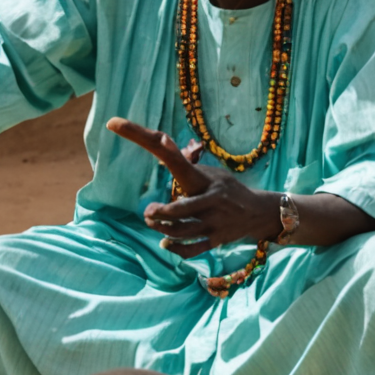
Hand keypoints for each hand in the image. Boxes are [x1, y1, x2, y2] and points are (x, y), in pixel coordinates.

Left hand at [107, 117, 279, 256]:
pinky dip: (176, 248)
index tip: (115, 125)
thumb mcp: (209, 172)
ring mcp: (214, 223)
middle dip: (160, 214)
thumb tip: (162, 142)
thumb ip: (185, 163)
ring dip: (162, 230)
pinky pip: (193, 249)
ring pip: (182, 232)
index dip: (142, 139)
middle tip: (148, 213)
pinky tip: (166, 242)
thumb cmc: (225, 189)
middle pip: (178, 210)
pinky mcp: (216, 240)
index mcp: (201, 179)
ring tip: (153, 222)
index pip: (170, 156)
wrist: (258, 211)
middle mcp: (209, 200)